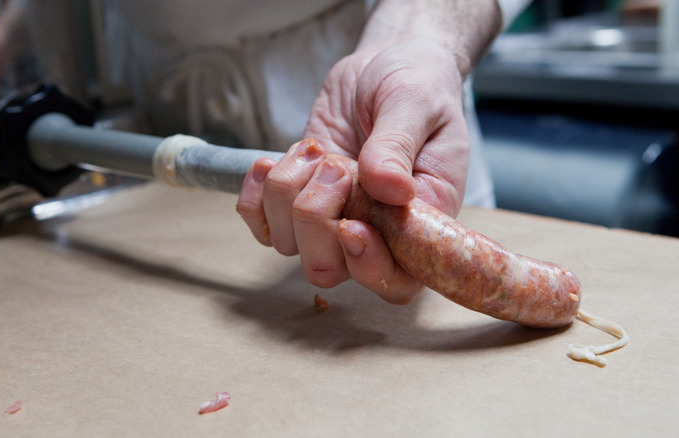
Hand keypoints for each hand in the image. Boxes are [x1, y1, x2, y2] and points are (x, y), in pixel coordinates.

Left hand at [237, 39, 469, 303]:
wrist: (385, 64)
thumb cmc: (416, 84)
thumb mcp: (415, 104)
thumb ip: (398, 146)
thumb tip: (389, 190)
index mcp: (422, 220)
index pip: (398, 280)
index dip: (369, 267)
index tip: (350, 226)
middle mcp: (378, 231)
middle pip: (330, 268)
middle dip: (316, 217)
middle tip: (335, 163)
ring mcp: (334, 219)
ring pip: (290, 245)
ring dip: (289, 193)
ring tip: (315, 149)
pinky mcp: (299, 202)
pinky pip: (262, 224)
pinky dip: (257, 195)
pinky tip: (272, 162)